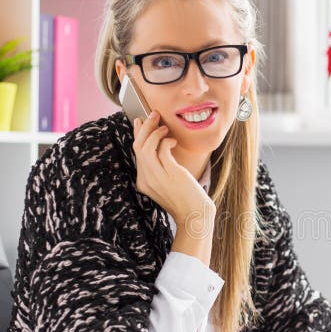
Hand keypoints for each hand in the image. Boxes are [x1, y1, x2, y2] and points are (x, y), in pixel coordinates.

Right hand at [132, 111, 214, 226]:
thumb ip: (161, 169)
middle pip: (138, 146)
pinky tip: (173, 141)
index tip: (141, 122)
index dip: (138, 134)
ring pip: (146, 146)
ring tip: (164, 127)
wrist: (194, 216)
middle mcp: (147, 179)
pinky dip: (166, 141)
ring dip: (154, 131)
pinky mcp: (171, 174)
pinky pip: (162, 150)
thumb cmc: (185, 199)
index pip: (136, 153)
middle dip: (144, 127)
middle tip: (153, 115)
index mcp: (143, 182)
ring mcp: (157, 177)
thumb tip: (162, 146)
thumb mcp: (167, 184)